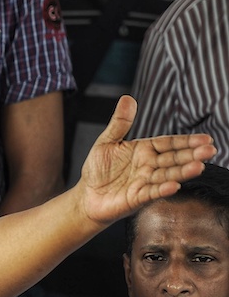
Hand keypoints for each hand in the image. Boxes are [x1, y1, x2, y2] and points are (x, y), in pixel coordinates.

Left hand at [80, 96, 215, 224]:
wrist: (86, 194)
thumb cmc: (97, 168)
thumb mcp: (107, 141)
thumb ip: (120, 123)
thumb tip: (127, 98)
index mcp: (145, 150)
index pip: (169, 143)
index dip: (187, 141)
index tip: (206, 139)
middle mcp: (149, 166)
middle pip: (174, 159)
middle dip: (192, 155)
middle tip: (210, 151)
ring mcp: (144, 182)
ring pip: (167, 175)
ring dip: (182, 172)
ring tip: (198, 167)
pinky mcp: (136, 198)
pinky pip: (151, 193)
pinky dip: (162, 190)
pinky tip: (174, 185)